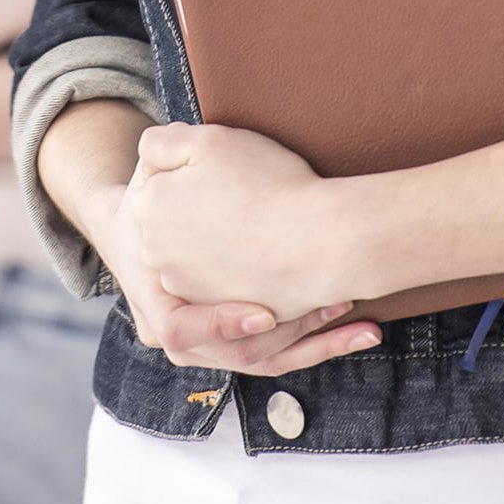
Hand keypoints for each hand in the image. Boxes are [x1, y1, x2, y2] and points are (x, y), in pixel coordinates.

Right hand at [80, 159, 379, 377]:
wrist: (141, 235)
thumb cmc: (155, 202)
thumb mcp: (150, 175)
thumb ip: (161, 153)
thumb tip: (165, 145)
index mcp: (154, 303)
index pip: (180, 331)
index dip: (221, 324)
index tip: (264, 313)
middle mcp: (183, 337)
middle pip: (239, 353)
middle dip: (292, 329)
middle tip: (338, 303)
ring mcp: (215, 346)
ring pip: (270, 359)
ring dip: (317, 339)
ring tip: (357, 310)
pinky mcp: (242, 343)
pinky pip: (287, 357)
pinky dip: (324, 345)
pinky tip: (362, 330)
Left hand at [128, 122, 357, 319]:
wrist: (320, 243)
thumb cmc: (268, 184)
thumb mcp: (209, 140)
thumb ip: (165, 141)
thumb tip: (152, 149)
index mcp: (146, 207)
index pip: (161, 176)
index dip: (197, 168)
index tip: (229, 171)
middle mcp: (154, 251)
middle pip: (177, 216)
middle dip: (202, 205)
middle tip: (245, 195)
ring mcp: (183, 285)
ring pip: (198, 249)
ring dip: (220, 238)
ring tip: (259, 224)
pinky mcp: (214, 310)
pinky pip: (221, 281)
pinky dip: (237, 268)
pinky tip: (265, 252)